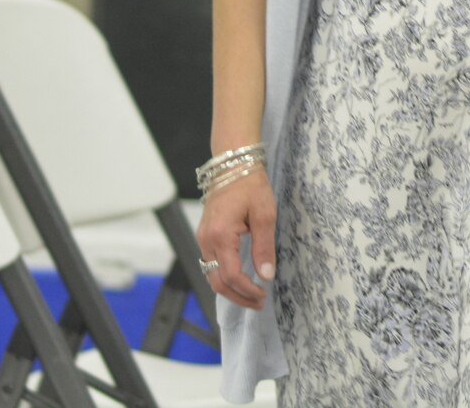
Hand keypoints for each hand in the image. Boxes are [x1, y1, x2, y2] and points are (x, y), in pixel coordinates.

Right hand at [195, 168, 276, 309]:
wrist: (232, 166)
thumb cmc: (250, 186)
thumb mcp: (265, 215)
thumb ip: (264, 247)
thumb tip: (266, 275)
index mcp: (220, 235)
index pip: (230, 275)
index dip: (247, 290)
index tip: (263, 296)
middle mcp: (206, 240)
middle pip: (217, 281)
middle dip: (238, 296)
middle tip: (258, 303)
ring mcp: (202, 238)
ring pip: (211, 275)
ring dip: (230, 289)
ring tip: (251, 296)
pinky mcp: (205, 236)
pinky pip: (210, 264)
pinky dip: (223, 277)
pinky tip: (239, 281)